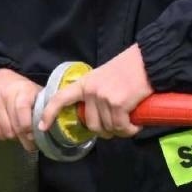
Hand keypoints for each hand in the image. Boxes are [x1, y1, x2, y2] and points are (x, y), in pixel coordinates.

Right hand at [0, 68, 43, 154]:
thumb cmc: (22, 90)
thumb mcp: (35, 93)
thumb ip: (43, 108)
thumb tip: (48, 128)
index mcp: (22, 89)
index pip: (22, 110)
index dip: (28, 126)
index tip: (34, 137)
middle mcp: (6, 94)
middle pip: (15, 124)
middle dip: (24, 138)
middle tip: (31, 146)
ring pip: (6, 130)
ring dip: (14, 137)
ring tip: (20, 137)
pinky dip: (4, 136)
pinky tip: (9, 132)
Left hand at [36, 45, 152, 141]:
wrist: (149, 60)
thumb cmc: (130, 68)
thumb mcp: (105, 77)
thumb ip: (96, 93)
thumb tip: (96, 114)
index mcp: (85, 83)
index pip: (61, 98)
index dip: (49, 113)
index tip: (42, 127)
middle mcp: (91, 91)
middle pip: (91, 124)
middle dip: (105, 130)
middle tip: (118, 126)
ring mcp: (103, 98)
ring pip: (108, 128)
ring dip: (121, 130)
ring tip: (130, 122)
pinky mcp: (118, 104)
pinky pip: (121, 127)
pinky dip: (130, 130)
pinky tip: (136, 125)